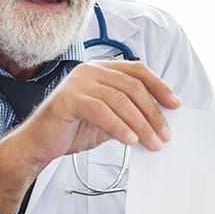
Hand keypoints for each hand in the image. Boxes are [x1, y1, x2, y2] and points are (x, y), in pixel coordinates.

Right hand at [25, 60, 180, 160]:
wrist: (39, 143)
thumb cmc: (71, 129)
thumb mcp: (107, 119)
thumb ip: (128, 114)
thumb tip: (158, 122)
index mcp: (101, 69)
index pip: (137, 71)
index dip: (159, 87)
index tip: (175, 105)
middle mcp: (90, 70)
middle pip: (132, 87)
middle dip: (153, 113)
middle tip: (165, 135)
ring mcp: (78, 82)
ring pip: (120, 100)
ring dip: (141, 124)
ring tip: (152, 143)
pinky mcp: (68, 99)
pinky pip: (101, 111)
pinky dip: (120, 127)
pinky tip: (130, 140)